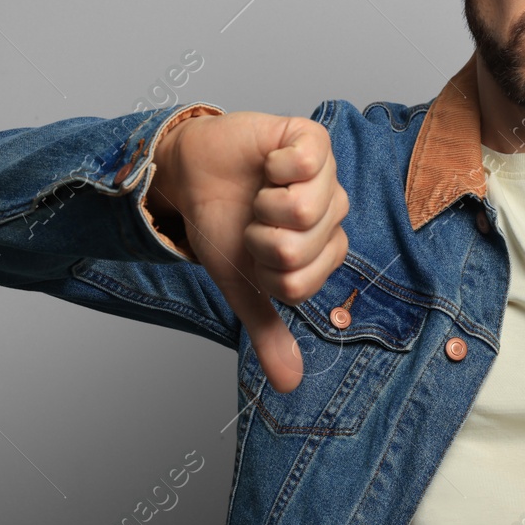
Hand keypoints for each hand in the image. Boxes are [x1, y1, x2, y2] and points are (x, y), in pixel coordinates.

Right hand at [148, 112, 348, 392]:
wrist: (192, 176)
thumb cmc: (223, 225)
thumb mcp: (242, 286)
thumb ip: (267, 332)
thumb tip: (288, 385)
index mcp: (324, 248)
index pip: (302, 282)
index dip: (266, 272)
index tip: (254, 254)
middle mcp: (332, 211)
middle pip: (303, 248)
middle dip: (261, 240)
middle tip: (253, 221)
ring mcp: (326, 174)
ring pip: (306, 209)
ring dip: (265, 205)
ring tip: (259, 192)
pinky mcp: (311, 139)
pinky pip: (305, 162)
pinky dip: (273, 166)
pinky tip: (267, 164)